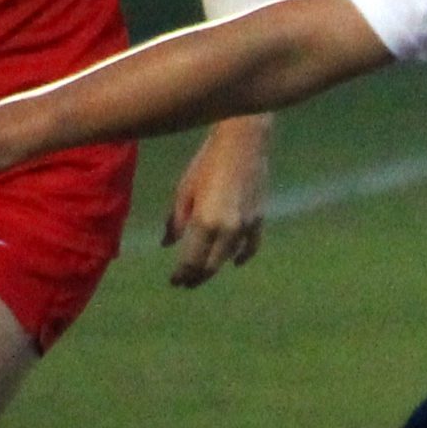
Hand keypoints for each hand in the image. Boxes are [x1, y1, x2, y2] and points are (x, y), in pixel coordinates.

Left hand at [164, 115, 270, 286]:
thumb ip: (175, 221)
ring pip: (229, 258)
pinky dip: (242, 256)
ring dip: (215, 268)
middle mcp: (227, 231)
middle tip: (185, 283)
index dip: (182, 274)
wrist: (243, 144)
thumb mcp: (184, 191)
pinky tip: (234, 262)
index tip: (173, 282)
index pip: (191, 260)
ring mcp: (246, 227)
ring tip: (203, 274)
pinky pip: (251, 246)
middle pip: (210, 265)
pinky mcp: (259, 219)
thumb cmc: (207, 163)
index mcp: (205, 223)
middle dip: (196, 277)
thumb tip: (168, 244)